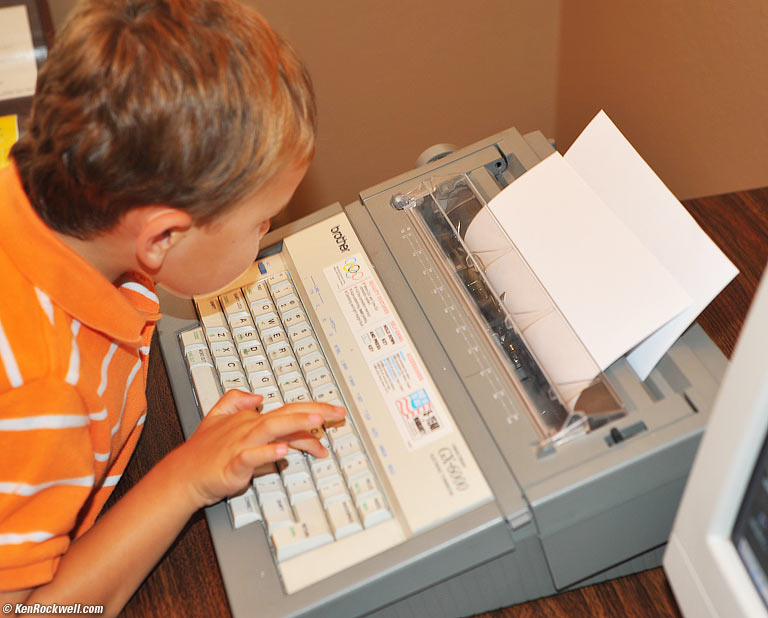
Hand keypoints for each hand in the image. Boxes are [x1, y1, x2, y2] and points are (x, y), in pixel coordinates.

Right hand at [172, 390, 345, 507]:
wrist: (183, 475)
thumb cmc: (203, 451)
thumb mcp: (217, 417)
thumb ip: (236, 401)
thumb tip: (258, 396)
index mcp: (251, 420)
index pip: (287, 411)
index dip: (311, 411)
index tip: (333, 414)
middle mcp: (249, 428)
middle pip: (286, 415)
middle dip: (314, 412)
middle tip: (338, 413)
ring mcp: (241, 444)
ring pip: (271, 429)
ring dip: (295, 424)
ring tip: (316, 421)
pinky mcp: (233, 464)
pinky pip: (252, 456)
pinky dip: (267, 453)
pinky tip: (283, 453)